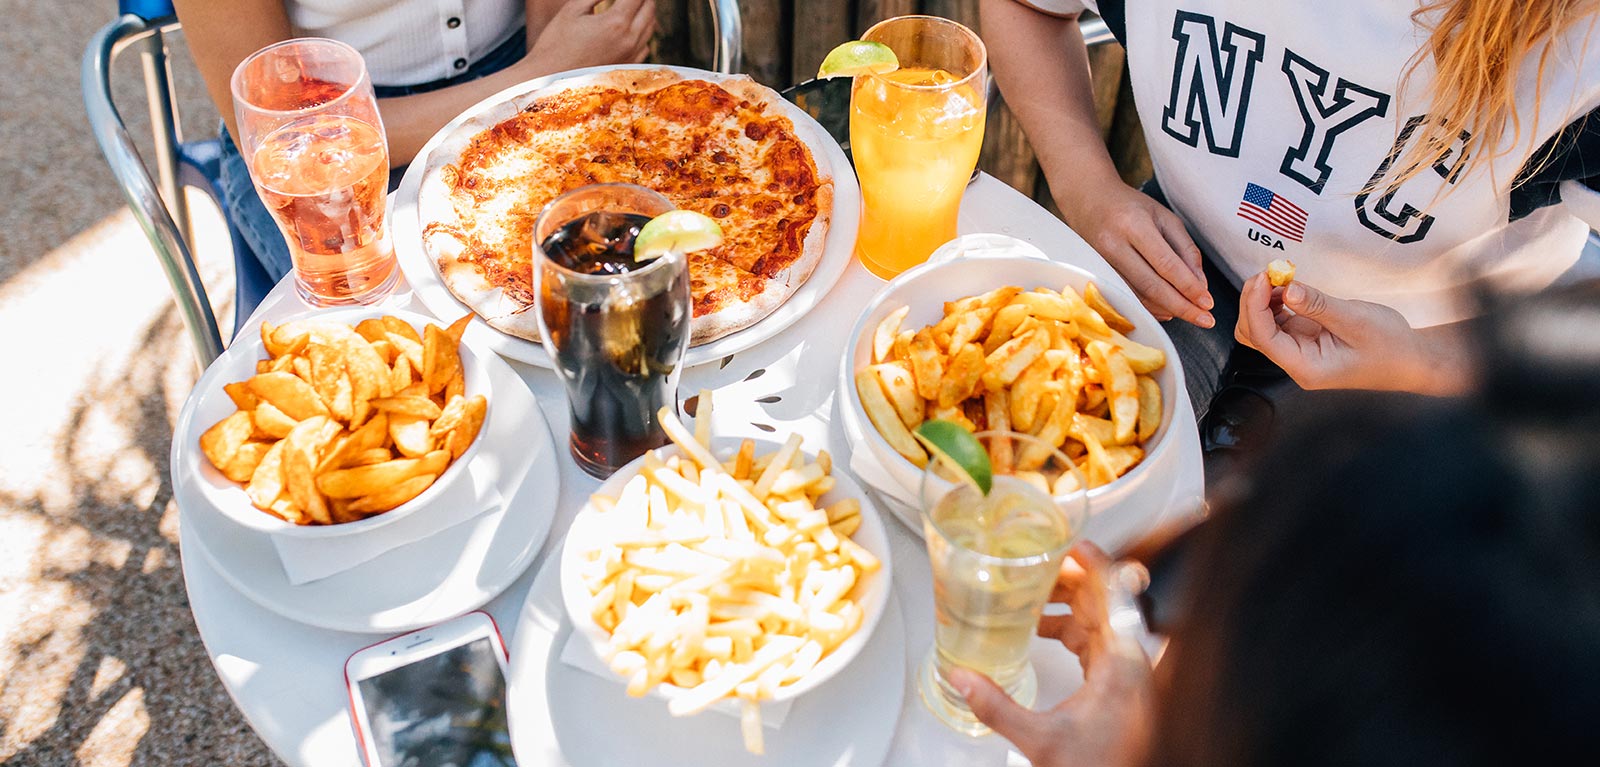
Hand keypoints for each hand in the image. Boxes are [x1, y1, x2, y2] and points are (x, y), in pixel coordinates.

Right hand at [523, 0, 655, 73]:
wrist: (549, 78)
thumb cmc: (556, 41)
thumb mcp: (573, 9)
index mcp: (616, 22)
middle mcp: (630, 40)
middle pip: (649, 8)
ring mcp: (631, 57)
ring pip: (650, 27)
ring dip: (645, 11)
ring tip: (634, 4)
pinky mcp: (628, 68)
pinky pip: (645, 45)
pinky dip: (642, 32)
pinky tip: (631, 27)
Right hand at [948, 544, 1152, 766]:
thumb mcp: (1040, 741)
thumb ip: (997, 707)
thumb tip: (962, 679)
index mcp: (1122, 664)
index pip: (1115, 595)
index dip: (1094, 562)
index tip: (1070, 544)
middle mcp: (1130, 663)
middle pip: (1104, 602)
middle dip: (1068, 580)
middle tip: (1034, 568)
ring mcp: (1126, 673)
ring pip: (1099, 620)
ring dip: (1066, 604)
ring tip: (1032, 598)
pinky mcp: (1117, 685)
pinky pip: (1096, 641)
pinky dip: (1070, 628)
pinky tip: (1044, 630)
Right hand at [1059, 183, 1214, 327]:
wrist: (1087, 200)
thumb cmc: (1130, 206)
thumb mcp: (1164, 217)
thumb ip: (1185, 249)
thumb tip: (1200, 284)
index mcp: (1135, 225)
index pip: (1166, 264)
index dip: (1188, 287)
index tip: (1207, 303)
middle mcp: (1114, 245)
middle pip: (1152, 286)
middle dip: (1181, 306)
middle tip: (1205, 320)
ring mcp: (1101, 262)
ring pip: (1138, 296)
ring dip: (1168, 309)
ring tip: (1191, 315)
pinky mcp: (1097, 273)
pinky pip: (1127, 296)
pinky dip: (1150, 307)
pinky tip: (1168, 311)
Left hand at [1234, 274, 1472, 394]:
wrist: (1412, 360)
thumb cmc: (1390, 346)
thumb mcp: (1356, 320)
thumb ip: (1318, 306)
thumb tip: (1287, 289)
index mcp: (1305, 367)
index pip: (1263, 338)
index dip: (1255, 306)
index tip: (1262, 277)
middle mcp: (1296, 362)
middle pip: (1254, 334)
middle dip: (1254, 302)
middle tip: (1270, 273)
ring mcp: (1299, 351)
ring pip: (1262, 327)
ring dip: (1263, 302)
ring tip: (1281, 279)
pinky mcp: (1305, 339)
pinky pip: (1279, 322)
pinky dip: (1276, 303)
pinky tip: (1289, 288)